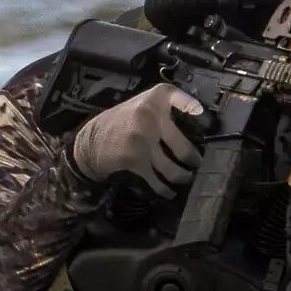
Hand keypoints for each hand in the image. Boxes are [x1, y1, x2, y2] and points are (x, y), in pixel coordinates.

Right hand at [72, 84, 204, 199]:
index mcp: (151, 100)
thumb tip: (196, 116)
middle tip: (198, 165)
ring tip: (186, 179)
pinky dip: (165, 190)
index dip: (190, 105)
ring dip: (183, 178)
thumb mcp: (139, 105)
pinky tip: (169, 193)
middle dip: (195, 162)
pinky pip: (157, 180)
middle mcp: (149, 116)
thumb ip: (162, 106)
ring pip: (173, 169)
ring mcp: (142, 139)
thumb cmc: (119, 123)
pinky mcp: (135, 159)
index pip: (176, 96)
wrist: (90, 142)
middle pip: (184, 148)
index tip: (200, 115)